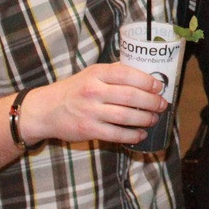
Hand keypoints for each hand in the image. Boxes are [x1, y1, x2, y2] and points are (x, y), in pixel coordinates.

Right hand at [20, 63, 167, 146]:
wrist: (46, 109)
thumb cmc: (74, 89)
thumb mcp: (92, 73)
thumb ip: (114, 73)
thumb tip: (146, 77)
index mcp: (97, 73)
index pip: (127, 74)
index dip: (147, 81)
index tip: (158, 87)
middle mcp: (93, 91)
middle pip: (131, 96)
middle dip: (151, 102)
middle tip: (162, 105)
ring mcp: (90, 111)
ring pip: (126, 116)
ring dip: (145, 119)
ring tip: (154, 119)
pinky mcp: (88, 130)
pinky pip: (116, 134)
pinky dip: (132, 135)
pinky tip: (140, 134)